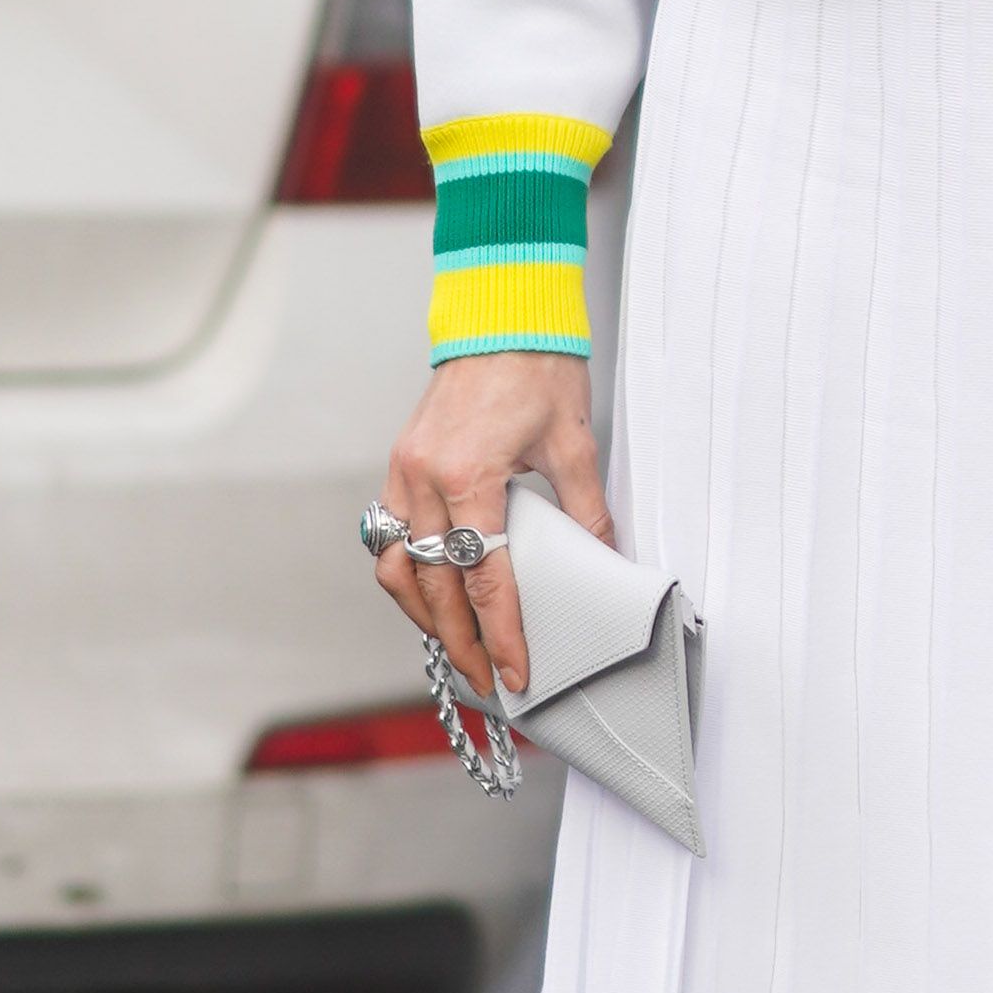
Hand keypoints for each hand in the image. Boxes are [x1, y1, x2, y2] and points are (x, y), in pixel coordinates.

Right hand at [369, 352, 609, 703]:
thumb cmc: (538, 367)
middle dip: (460, 642)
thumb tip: (604, 563)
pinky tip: (434, 595)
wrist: (501, 312)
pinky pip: (388, 536)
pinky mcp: (399, 464)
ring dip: (423, 615)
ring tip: (456, 648)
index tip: (514, 671)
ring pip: (396, 568)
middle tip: (487, 680)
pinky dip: (409, 574)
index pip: (483, 578)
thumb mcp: (575, 443)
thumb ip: (585, 510)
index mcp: (468, 475)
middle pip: (433, 586)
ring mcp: (403, 472)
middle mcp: (424, 478)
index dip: (500, 632)